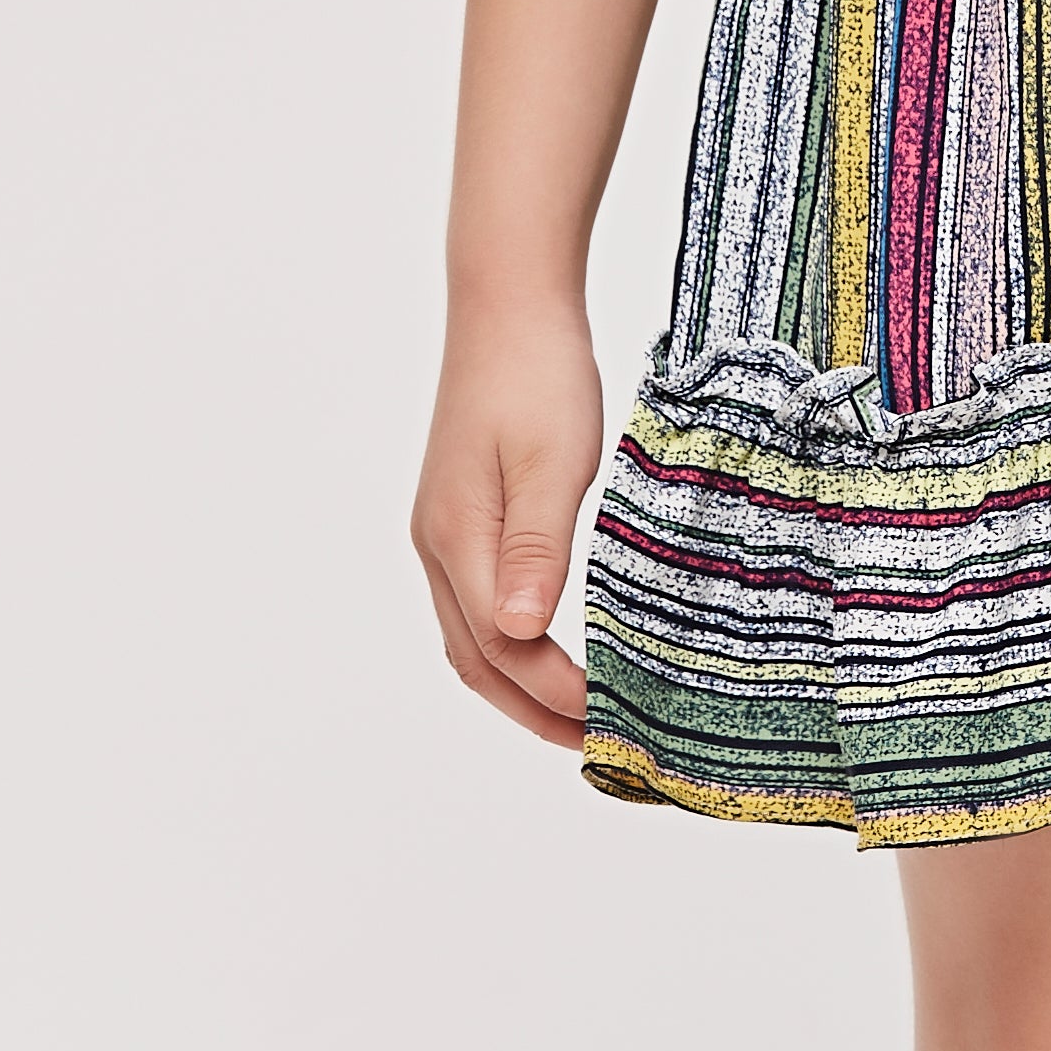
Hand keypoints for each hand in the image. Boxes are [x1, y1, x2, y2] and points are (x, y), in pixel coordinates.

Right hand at [411, 300, 605, 748]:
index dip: (557, 696)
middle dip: (533, 712)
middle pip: (476, 661)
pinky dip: (510, 646)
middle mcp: (437, 545)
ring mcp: (442, 531)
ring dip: (519, 687)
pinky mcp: (459, 515)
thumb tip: (519, 632)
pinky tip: (551, 646)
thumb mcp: (552, 461)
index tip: (612, 723)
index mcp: (457, 539)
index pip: (505, 650)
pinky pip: (474, 605)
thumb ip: (536, 548)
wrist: (508, 303)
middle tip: (598, 747)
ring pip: (470, 639)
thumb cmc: (537, 372)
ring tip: (578, 716)